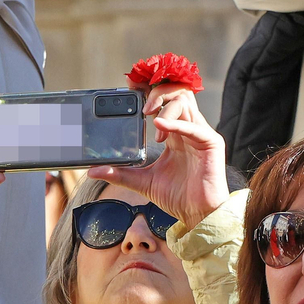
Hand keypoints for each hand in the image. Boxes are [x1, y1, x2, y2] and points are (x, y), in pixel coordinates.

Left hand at [89, 83, 230, 229]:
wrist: (198, 215)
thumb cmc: (177, 197)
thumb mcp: (142, 181)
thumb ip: (120, 173)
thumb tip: (92, 171)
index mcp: (175, 134)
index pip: (164, 101)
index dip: (149, 91)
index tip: (130, 88)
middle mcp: (189, 129)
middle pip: (177, 93)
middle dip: (157, 91)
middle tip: (140, 106)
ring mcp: (201, 134)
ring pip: (185, 101)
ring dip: (164, 105)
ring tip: (150, 119)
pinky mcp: (211, 143)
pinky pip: (193, 126)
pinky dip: (174, 122)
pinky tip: (158, 125)